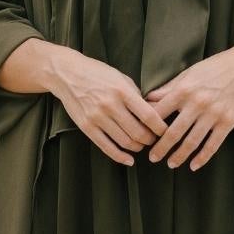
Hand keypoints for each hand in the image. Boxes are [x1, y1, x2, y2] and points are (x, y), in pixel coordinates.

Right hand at [53, 49, 169, 166]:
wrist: (67, 74)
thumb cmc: (97, 73)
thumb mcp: (121, 78)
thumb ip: (136, 95)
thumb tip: (154, 112)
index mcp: (123, 91)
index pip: (149, 115)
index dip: (161, 128)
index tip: (166, 131)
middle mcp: (110, 105)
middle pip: (138, 132)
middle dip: (150, 140)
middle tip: (153, 140)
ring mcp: (97, 117)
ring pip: (125, 142)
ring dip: (137, 147)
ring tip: (141, 145)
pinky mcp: (86, 126)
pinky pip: (106, 147)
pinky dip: (120, 157)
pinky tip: (129, 160)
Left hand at [143, 45, 233, 170]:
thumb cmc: (215, 67)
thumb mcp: (189, 73)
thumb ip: (169, 88)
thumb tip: (148, 99)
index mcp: (184, 90)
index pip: (159, 113)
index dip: (148, 127)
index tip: (143, 136)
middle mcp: (197, 103)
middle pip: (173, 132)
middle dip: (161, 148)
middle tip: (152, 158)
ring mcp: (213, 114)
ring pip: (192, 142)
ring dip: (179, 156)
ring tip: (171, 164)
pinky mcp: (228, 122)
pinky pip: (213, 145)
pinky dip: (202, 158)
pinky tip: (194, 166)